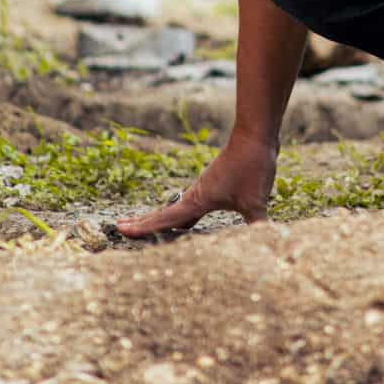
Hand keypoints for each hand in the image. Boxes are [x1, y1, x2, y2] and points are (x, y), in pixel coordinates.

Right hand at [115, 130, 276, 237]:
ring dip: (163, 218)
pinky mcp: (216, 184)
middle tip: (123, 228)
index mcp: (198, 200)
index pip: (166, 220)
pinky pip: (192, 204)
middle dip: (145, 222)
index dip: (144, 228)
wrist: (255, 135)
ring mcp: (205, 188)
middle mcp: (196, 195)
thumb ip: (256, 227)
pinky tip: (190, 217)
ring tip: (150, 225)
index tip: (121, 230)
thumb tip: (263, 248)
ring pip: (178, 208)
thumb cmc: (250, 166)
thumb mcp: (255, 202)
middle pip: (164, 213)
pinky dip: (183, 213)